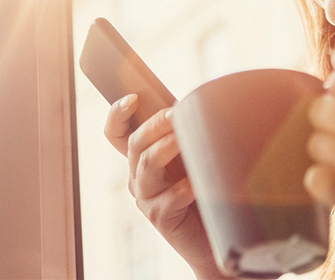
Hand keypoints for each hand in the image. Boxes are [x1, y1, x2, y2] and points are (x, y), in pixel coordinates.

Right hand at [105, 95, 231, 279]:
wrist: (218, 236)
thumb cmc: (207, 190)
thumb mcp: (193, 156)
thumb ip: (186, 133)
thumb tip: (197, 102)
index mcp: (142, 158)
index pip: (116, 133)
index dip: (117, 114)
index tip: (131, 98)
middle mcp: (138, 176)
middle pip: (135, 143)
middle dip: (155, 124)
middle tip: (176, 113)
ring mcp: (146, 197)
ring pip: (148, 164)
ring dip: (168, 147)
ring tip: (188, 138)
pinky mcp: (159, 217)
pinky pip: (169, 197)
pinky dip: (185, 187)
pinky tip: (199, 183)